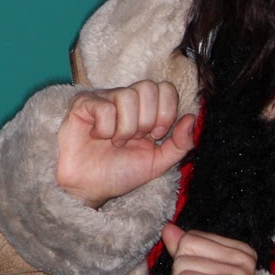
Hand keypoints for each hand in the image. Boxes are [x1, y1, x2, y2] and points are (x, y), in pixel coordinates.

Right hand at [55, 80, 195, 208]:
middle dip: (146, 120)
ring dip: (125, 128)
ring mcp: (103, 99)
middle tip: (135, 139)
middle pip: (148, 87)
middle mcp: (124, 99)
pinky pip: (104, 106)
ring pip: (127, 96)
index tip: (156, 135)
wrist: (90, 188)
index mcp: (145, 109)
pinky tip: (97, 137)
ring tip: (116, 142)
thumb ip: (180, 144)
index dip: (166, 112)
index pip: (165, 88)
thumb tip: (192, 118)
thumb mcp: (158, 163)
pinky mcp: (83, 104)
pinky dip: (105, 129)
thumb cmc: (120, 173)